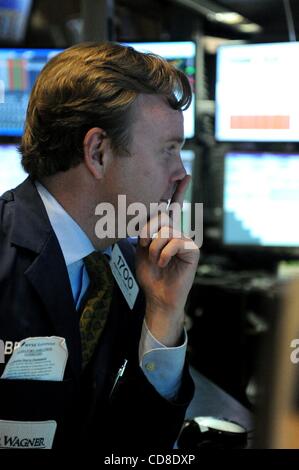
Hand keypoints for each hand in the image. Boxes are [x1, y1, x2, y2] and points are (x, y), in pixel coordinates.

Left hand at [136, 175, 199, 345]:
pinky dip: (163, 254)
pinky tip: (163, 264)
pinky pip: (175, 241)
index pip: (172, 206)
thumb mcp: (141, 248)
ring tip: (155, 259)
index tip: (184, 174)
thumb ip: (145, 230)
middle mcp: (178, 231)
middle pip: (161, 216)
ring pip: (165, 230)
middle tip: (145, 247)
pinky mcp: (192, 250)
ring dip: (154, 247)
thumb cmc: (150, 273)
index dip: (178, 189)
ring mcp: (186, 240)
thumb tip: (147, 213)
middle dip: (147, 232)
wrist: (157, 295)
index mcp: (166, 230)